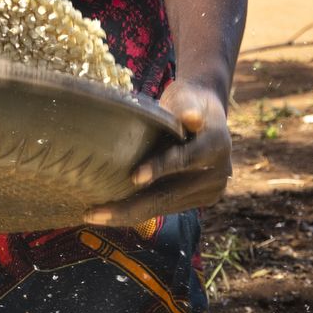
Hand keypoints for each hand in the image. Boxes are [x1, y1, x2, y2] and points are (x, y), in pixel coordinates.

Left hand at [86, 78, 230, 225]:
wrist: (205, 114)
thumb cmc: (187, 100)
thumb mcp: (186, 96)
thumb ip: (186, 106)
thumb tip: (191, 117)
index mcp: (217, 145)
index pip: (186, 159)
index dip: (160, 168)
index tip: (134, 177)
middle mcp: (218, 174)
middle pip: (169, 195)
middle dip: (129, 207)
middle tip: (93, 214)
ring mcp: (210, 191)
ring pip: (164, 207)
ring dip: (128, 214)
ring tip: (94, 215)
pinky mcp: (199, 200)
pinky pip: (165, 208)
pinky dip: (139, 211)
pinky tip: (112, 212)